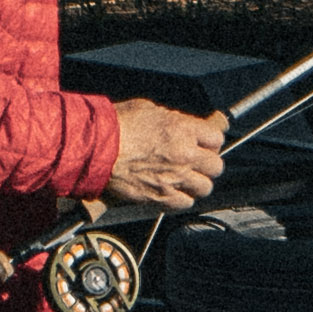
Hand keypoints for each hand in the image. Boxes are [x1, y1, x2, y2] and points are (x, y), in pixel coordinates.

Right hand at [104, 103, 226, 207]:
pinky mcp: (161, 197)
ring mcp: (175, 178)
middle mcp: (185, 155)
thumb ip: (171, 120)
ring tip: (184, 178)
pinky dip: (181, 197)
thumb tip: (180, 125)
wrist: (95, 148)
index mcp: (183, 130)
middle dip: (207, 163)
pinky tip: (171, 189)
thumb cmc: (116, 125)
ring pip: (205, 187)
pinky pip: (185, 202)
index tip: (203, 143)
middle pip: (216, 166)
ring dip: (196, 182)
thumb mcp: (148, 109)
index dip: (209, 141)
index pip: (216, 138)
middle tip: (195, 161)